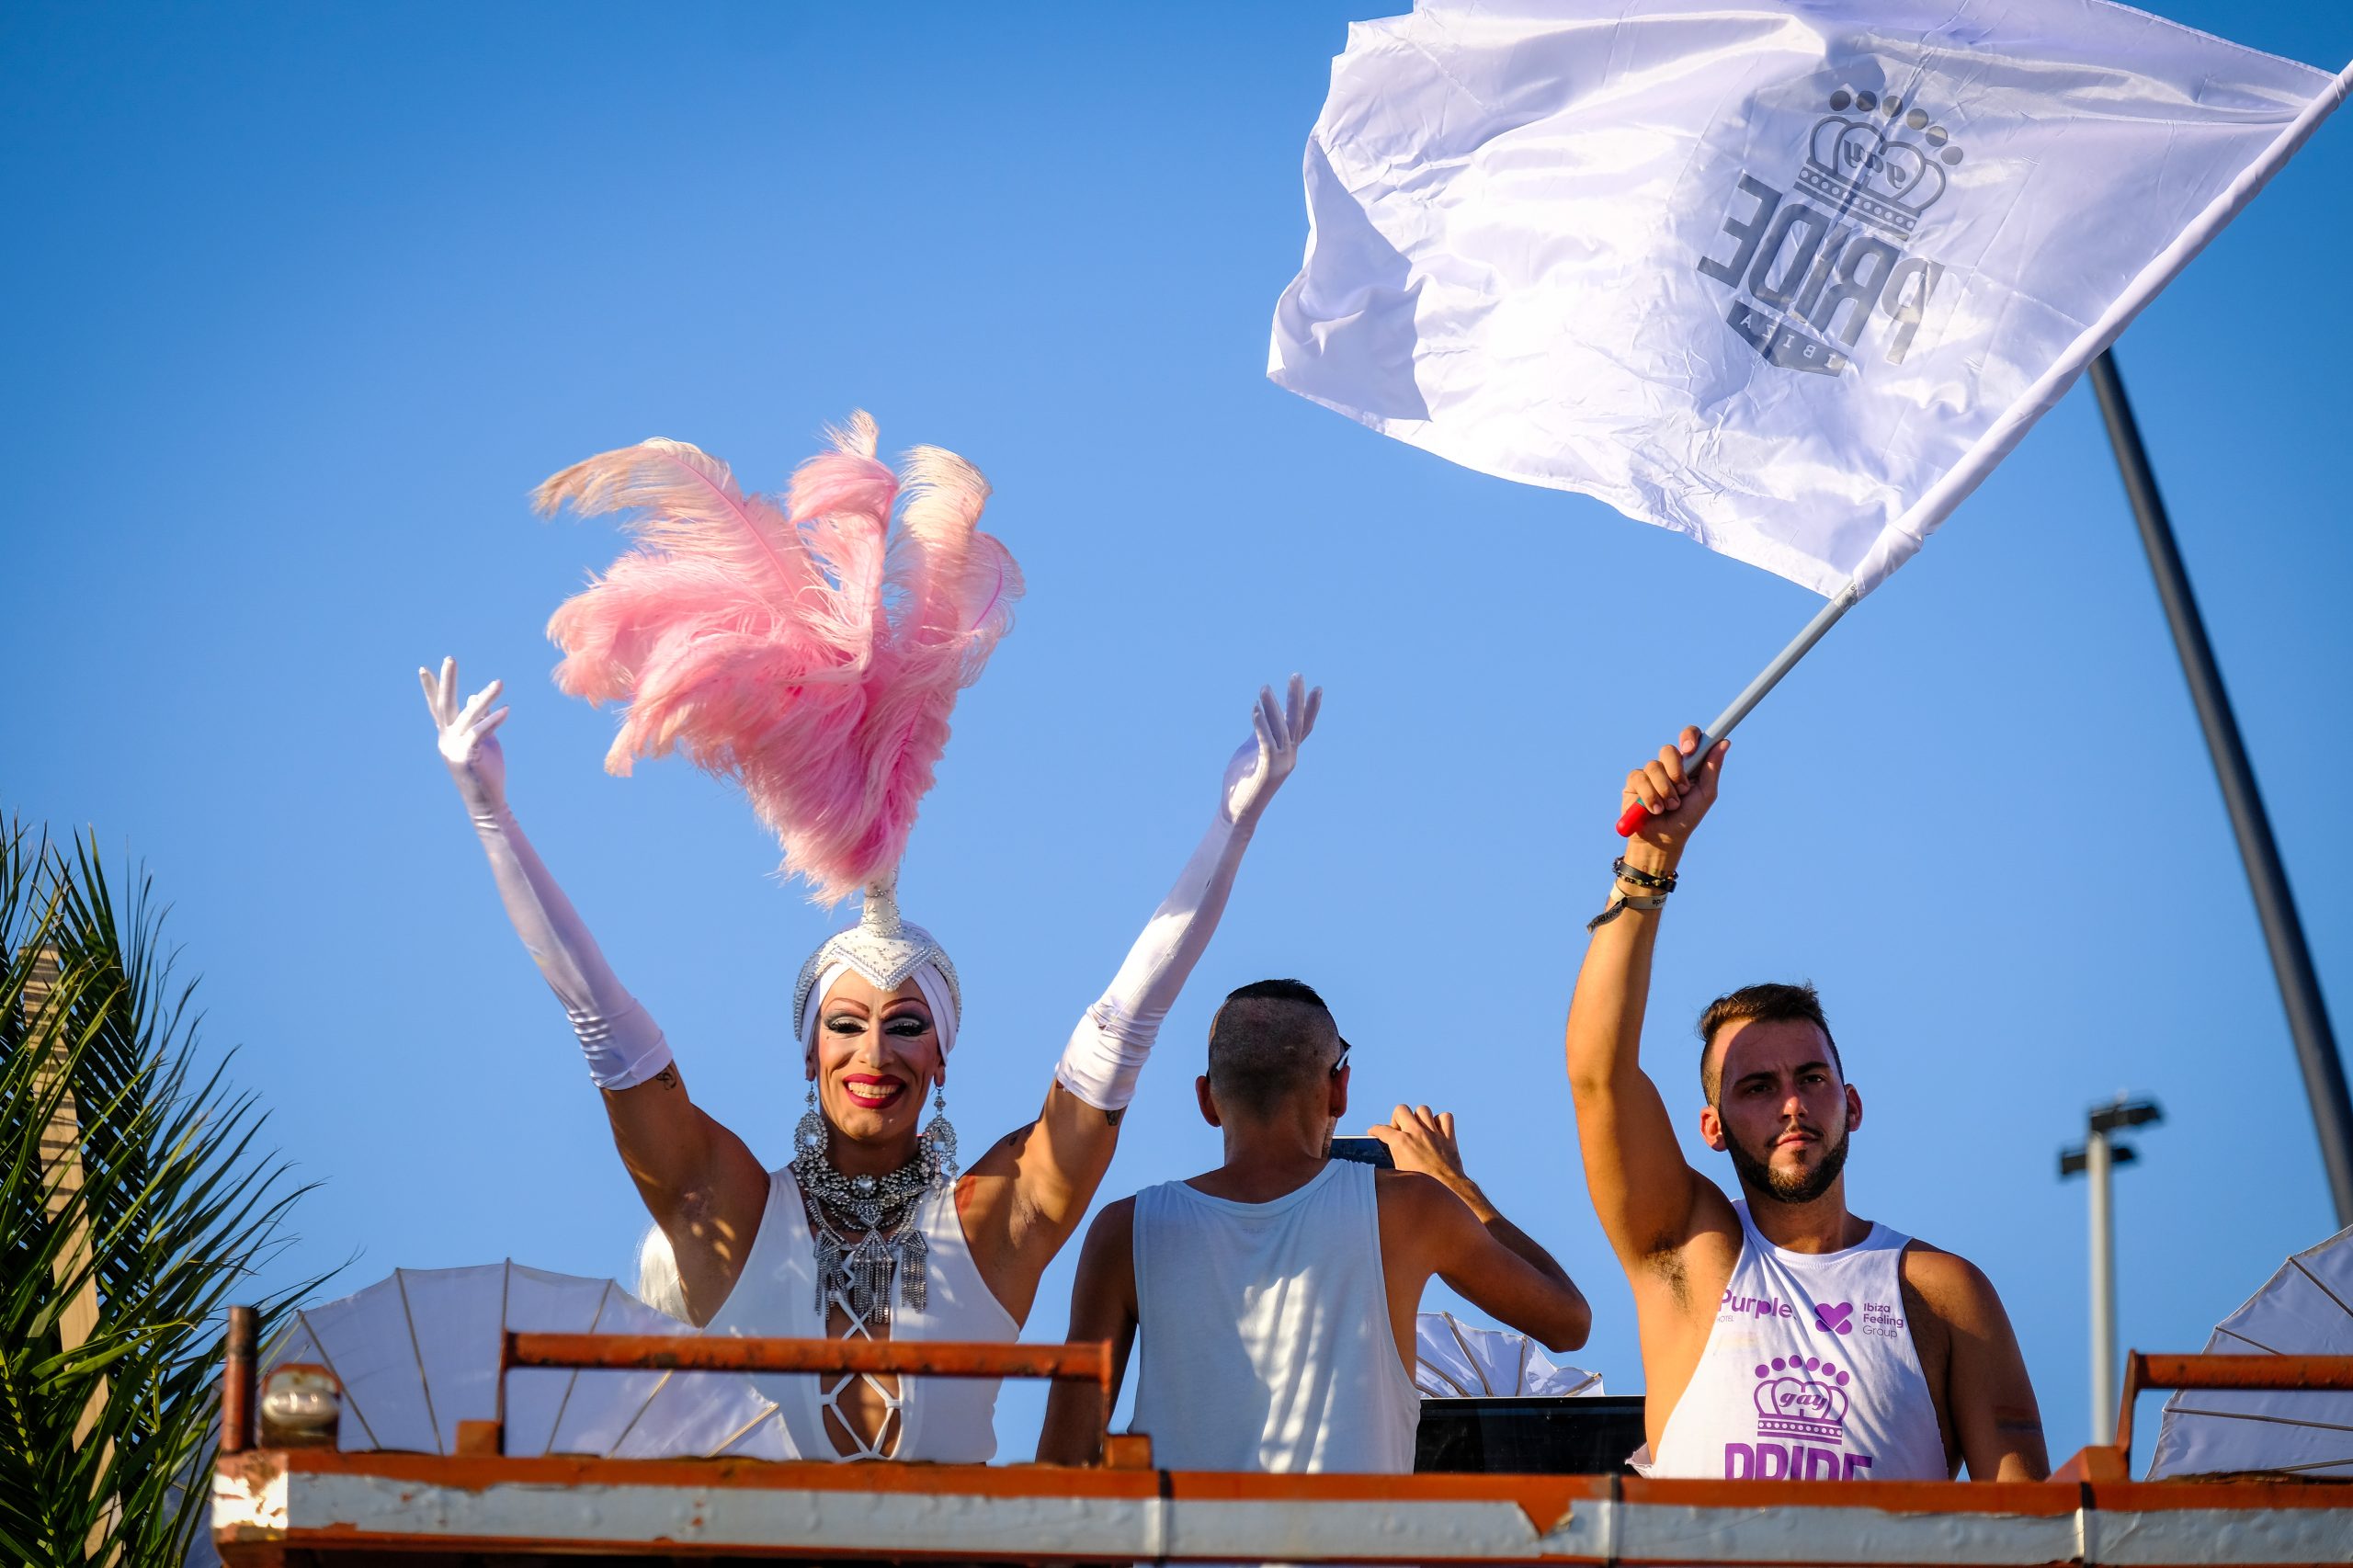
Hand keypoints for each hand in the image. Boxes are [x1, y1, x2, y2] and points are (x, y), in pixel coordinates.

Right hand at [419, 655, 510, 813]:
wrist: (487, 802)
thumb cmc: (486, 771)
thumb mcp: (483, 741)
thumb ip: (480, 719)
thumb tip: (476, 696)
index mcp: (448, 735)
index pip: (438, 708)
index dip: (431, 688)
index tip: (423, 669)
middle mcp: (446, 739)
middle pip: (444, 704)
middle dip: (447, 681)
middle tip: (450, 659)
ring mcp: (453, 748)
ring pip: (469, 715)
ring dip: (486, 697)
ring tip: (500, 683)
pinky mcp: (465, 756)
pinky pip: (480, 732)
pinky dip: (493, 720)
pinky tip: (506, 710)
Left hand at [1220, 673, 1320, 826]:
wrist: (1237, 813)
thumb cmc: (1242, 783)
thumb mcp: (1251, 751)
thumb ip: (1260, 734)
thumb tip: (1263, 714)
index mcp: (1288, 753)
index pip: (1304, 727)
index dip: (1311, 708)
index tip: (1317, 688)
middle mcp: (1290, 757)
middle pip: (1297, 723)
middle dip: (1296, 698)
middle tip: (1296, 675)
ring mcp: (1280, 764)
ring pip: (1281, 729)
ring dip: (1272, 707)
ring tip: (1265, 687)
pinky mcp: (1266, 769)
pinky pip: (1266, 742)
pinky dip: (1261, 724)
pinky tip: (1256, 708)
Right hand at [1366, 1104, 1481, 1207]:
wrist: (1447, 1189)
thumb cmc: (1421, 1187)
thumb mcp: (1399, 1174)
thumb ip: (1393, 1159)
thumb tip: (1388, 1156)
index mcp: (1400, 1142)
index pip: (1381, 1129)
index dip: (1374, 1130)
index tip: (1373, 1132)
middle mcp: (1416, 1133)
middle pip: (1401, 1110)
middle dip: (1397, 1118)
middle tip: (1400, 1131)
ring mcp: (1433, 1133)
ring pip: (1423, 1110)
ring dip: (1419, 1117)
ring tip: (1418, 1128)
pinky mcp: (1448, 1137)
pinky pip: (1445, 1117)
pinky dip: (1441, 1121)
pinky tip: (1437, 1130)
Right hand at [1621, 724, 1728, 867]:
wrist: (1663, 839)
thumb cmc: (1686, 818)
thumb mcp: (1705, 795)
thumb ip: (1712, 769)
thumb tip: (1724, 743)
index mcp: (1688, 765)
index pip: (1689, 738)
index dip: (1689, 737)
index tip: (1690, 749)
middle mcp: (1668, 765)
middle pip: (1668, 750)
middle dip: (1676, 772)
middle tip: (1682, 791)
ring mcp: (1650, 772)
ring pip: (1654, 766)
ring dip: (1664, 791)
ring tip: (1669, 807)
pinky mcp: (1634, 781)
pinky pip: (1640, 778)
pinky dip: (1649, 796)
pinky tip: (1654, 809)